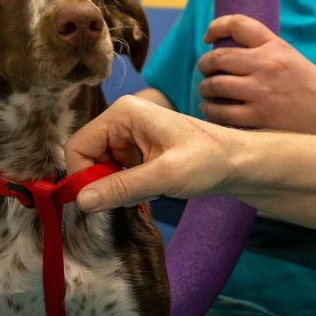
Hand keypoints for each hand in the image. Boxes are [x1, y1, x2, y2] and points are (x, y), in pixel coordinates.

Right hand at [65, 96, 237, 211]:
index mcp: (123, 114)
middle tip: (130, 197)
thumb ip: (121, 187)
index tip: (95, 202)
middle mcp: (121, 119)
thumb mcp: (164, 176)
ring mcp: (129, 134)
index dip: (80, 175)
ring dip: (118, 186)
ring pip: (101, 167)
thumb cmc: (207, 161)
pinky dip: (128, 186)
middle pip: (88, 156)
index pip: (78, 145)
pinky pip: (116, 171)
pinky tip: (152, 188)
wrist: (237, 163)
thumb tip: (81, 201)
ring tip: (149, 190)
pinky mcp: (137, 149)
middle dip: (103, 182)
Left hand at [196, 14, 315, 132]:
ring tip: (207, 91)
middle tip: (204, 70)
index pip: (238, 24)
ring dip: (204, 89)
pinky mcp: (260, 116)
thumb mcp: (289, 57)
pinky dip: (211, 111)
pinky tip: (212, 109)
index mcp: (275, 46)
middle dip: (204, 64)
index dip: (216, 26)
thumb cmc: (309, 85)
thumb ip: (262, 51)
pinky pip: (222, 113)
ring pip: (215, 86)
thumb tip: (226, 51)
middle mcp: (266, 65)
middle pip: (218, 58)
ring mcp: (262, 91)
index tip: (208, 37)